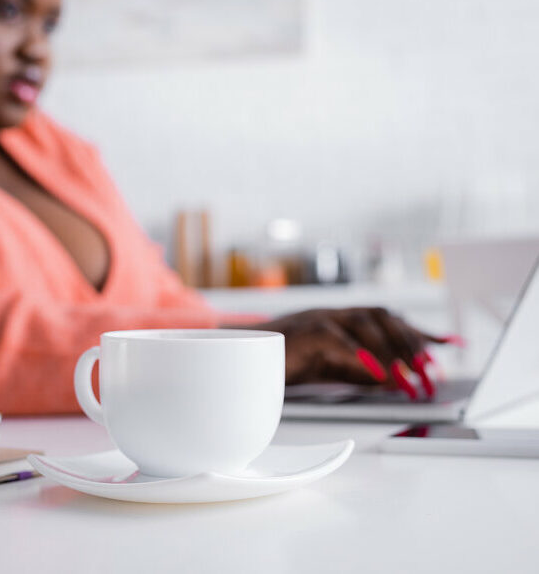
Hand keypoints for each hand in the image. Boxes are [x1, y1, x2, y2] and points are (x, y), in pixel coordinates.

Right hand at [252, 307, 453, 399]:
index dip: (419, 330)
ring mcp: (318, 317)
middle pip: (382, 316)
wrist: (243, 357)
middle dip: (411, 343)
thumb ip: (361, 369)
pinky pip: (338, 340)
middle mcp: (333, 313)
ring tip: (411, 379)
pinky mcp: (304, 330)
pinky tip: (378, 373)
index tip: (449, 344)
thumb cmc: (284, 363)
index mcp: (341, 319)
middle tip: (430, 372)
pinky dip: (361, 356)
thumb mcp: (331, 368)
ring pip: (365, 324)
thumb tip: (395, 379)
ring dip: (392, 352)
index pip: (388, 318)